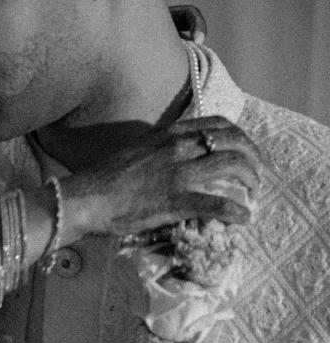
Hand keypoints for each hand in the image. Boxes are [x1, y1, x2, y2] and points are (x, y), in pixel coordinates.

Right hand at [64, 117, 262, 241]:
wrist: (86, 198)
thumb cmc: (104, 178)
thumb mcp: (138, 149)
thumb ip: (161, 149)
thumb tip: (175, 157)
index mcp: (170, 133)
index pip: (218, 124)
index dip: (239, 136)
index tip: (244, 150)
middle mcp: (179, 148)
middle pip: (232, 142)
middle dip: (252, 156)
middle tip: (256, 174)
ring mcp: (178, 174)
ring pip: (231, 166)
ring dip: (251, 178)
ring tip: (255, 192)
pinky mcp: (175, 202)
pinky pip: (216, 204)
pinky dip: (235, 211)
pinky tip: (244, 218)